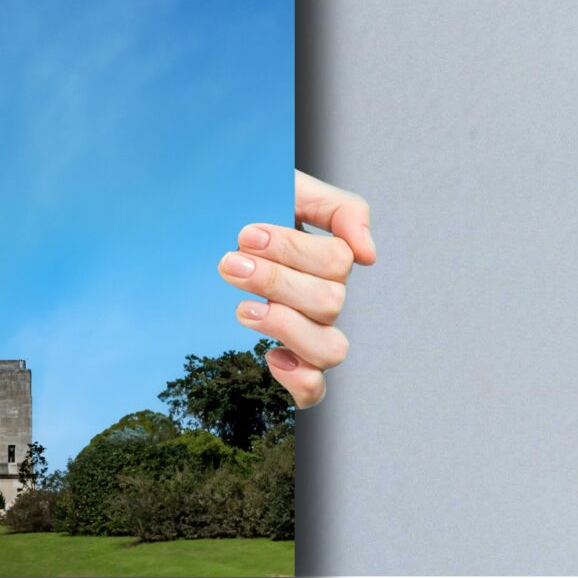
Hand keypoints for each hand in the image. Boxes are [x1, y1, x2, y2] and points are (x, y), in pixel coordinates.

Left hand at [218, 169, 374, 409]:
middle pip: (330, 303)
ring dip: (286, 328)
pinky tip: (270, 356)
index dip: (293, 250)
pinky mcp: (289, 361)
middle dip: (276, 282)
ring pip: (330, 350)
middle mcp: (325, 298)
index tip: (246, 235)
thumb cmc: (254, 204)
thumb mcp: (294, 188)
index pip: (336, 262)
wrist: (209, 220)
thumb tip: (368, 255)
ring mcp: (309, 331)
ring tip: (243, 309)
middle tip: (230, 263)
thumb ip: (340, 209)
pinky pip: (314, 390)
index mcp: (329, 258)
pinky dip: (299, 380)